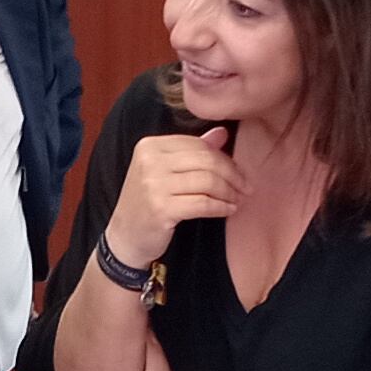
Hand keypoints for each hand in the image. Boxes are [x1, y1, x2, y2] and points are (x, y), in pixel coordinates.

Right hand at [101, 126, 239, 269]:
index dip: (224, 158)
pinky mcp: (161, 208)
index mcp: (150, 146)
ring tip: (238, 200)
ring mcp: (153, 185)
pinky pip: (203, 203)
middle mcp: (149, 161)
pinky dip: (221, 207)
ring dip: (229, 192)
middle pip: (206, 160)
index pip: (198, 145)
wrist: (125, 237)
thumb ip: (191, 151)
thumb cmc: (147, 202)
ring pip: (207, 181)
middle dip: (232, 174)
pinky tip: (228, 210)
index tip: (239, 172)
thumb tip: (222, 132)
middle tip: (245, 187)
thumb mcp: (164, 171)